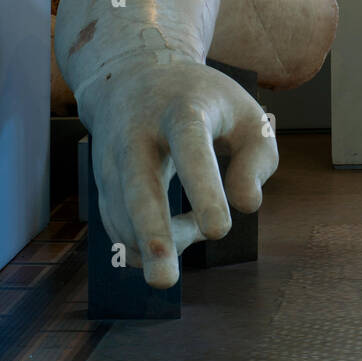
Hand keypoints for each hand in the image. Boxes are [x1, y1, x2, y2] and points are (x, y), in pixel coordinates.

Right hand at [88, 61, 278, 287]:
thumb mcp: (244, 113)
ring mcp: (111, 165)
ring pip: (128, 222)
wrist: (133, 78)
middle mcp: (137, 137)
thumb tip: (247, 206)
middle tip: (164, 282)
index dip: (203, 189)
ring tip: (198, 228)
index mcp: (181, 111)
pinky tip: (178, 229)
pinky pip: (123, 235)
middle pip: (138, 188)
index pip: (190, 148)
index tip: (219, 231)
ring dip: (168, 242)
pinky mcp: (103, 191)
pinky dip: (153, 245)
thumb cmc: (202, 102)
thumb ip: (258, 157)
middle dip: (152, 235)